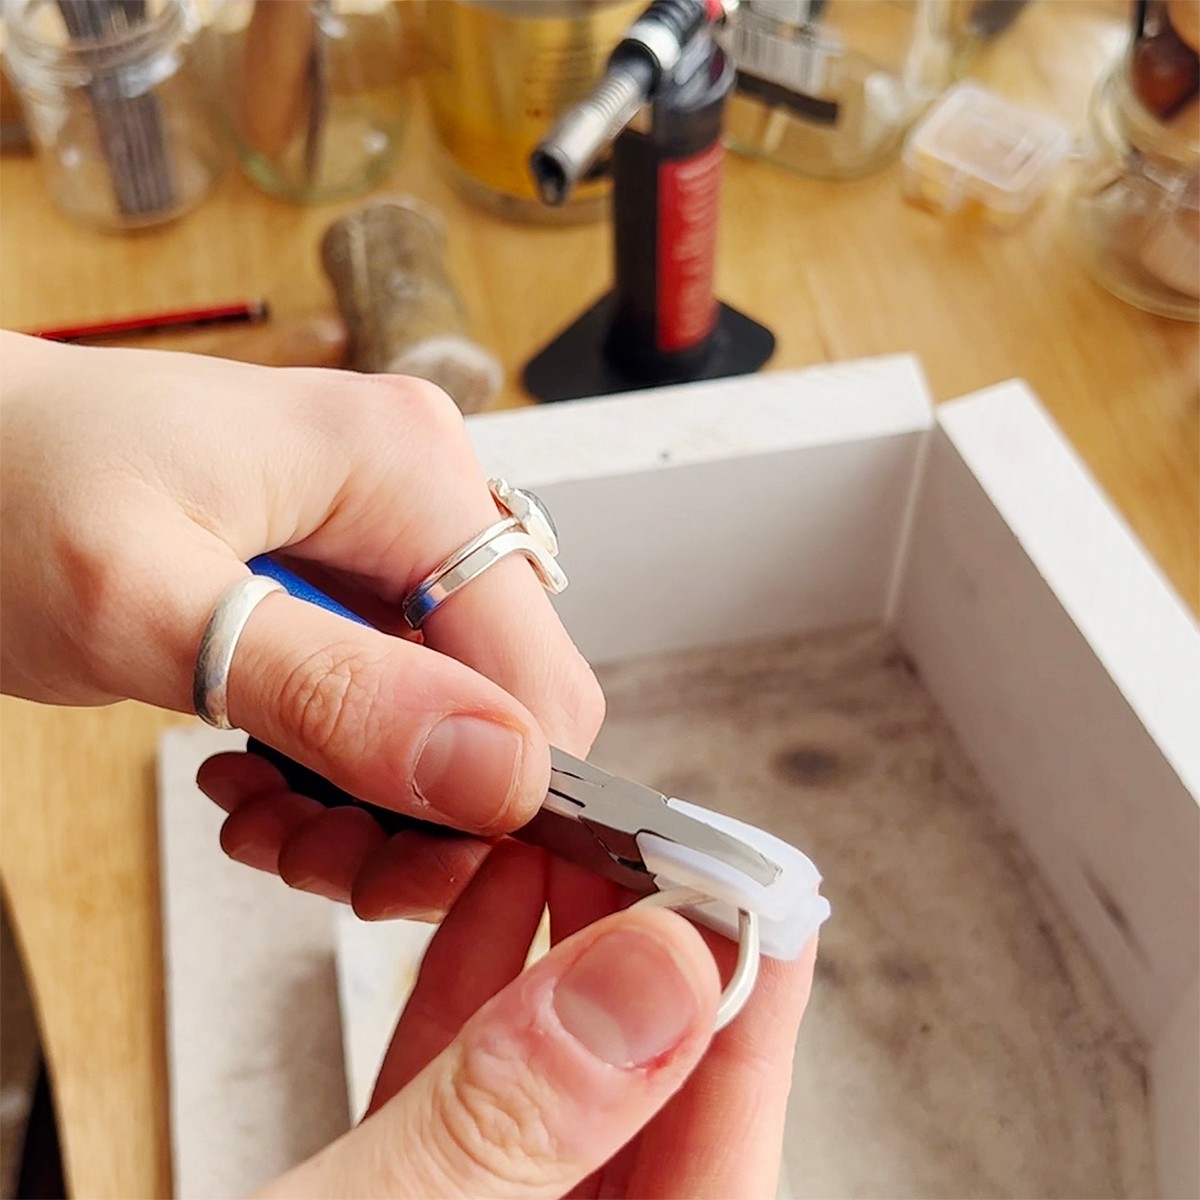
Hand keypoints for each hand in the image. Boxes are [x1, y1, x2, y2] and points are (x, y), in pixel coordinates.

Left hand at [0, 332, 604, 909]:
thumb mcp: (147, 605)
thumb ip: (333, 691)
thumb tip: (504, 769)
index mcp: (407, 466)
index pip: (537, 680)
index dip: (494, 800)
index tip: (395, 872)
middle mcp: (421, 495)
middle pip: (498, 708)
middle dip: (418, 810)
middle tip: (312, 860)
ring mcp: (387, 538)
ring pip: (449, 721)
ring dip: (369, 800)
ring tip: (259, 817)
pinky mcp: (349, 578)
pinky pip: (391, 702)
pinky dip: (333, 767)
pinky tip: (253, 773)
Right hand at [261, 840, 815, 1198]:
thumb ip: (513, 1123)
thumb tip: (658, 975)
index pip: (721, 1167)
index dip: (749, 1023)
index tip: (760, 900)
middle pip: (649, 1109)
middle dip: (657, 962)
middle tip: (661, 845)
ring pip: (556, 1085)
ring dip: (568, 951)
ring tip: (580, 845)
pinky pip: (466, 1092)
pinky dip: (480, 989)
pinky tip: (493, 903)